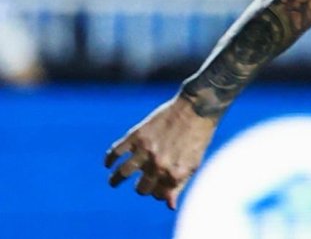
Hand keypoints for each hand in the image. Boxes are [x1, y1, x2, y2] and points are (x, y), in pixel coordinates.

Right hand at [104, 95, 218, 208]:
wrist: (198, 108)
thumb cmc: (198, 137)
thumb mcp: (193, 164)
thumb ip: (180, 185)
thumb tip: (169, 206)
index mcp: (175, 174)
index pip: (158, 195)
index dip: (158, 193)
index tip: (158, 187)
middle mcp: (159, 165)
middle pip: (141, 188)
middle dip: (141, 188)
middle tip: (141, 183)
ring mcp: (146, 150)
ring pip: (122, 174)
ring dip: (115, 181)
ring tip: (113, 182)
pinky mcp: (137, 135)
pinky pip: (115, 152)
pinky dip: (109, 159)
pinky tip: (108, 163)